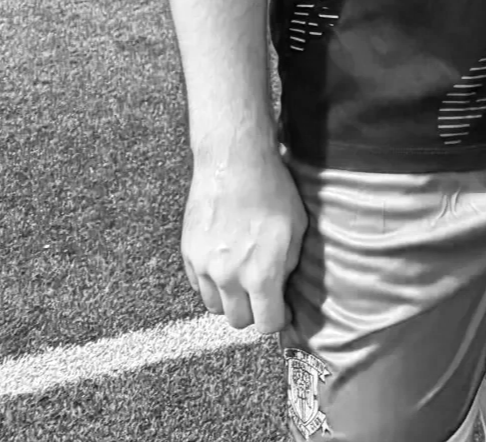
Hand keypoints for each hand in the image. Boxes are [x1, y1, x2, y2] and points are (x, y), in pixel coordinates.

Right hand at [180, 143, 307, 334]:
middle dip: (253, 311)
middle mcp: (228, 277)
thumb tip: (281, 290)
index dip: (277, 320)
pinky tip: (225, 262)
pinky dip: (211, 283)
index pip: (266, 324)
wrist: (234, 162)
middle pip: (238, 320)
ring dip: (230, 299)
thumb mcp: (297, 229)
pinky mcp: (187, 254)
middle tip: (263, 293)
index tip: (282, 311)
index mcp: (261, 274)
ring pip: (215, 306)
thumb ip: (288, 267)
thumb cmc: (273, 191)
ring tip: (243, 277)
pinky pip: (198, 285)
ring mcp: (203, 267)